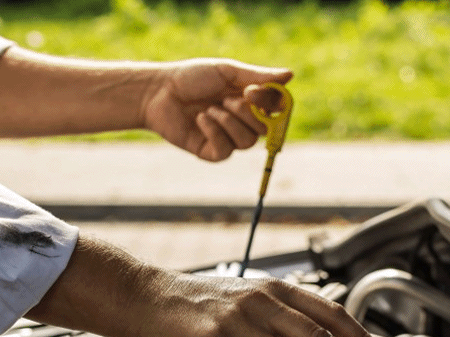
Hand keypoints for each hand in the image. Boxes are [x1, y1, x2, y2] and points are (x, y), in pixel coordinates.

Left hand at [142, 59, 292, 161]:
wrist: (159, 91)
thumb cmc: (191, 78)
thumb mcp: (226, 72)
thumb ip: (258, 76)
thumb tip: (290, 75)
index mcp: (249, 100)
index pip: (276, 110)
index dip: (270, 104)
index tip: (252, 91)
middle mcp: (240, 120)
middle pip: (264, 129)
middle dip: (247, 113)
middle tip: (226, 99)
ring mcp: (226, 137)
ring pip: (247, 142)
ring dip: (229, 122)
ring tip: (210, 109)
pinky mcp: (210, 152)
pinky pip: (225, 151)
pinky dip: (214, 132)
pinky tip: (200, 119)